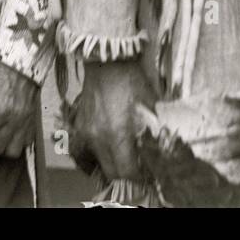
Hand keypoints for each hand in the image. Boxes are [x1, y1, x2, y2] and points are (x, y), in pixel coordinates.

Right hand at [71, 60, 156, 181]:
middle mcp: (99, 137)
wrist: (107, 60)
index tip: (148, 175)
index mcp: (118, 133)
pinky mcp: (79, 126)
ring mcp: (86, 132)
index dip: (140, 178)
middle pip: (112, 173)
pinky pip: (84, 151)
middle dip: (127, 176)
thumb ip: (154, 130)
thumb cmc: (130, 79)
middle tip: (138, 170)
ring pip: (97, 163)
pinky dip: (95, 156)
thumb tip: (161, 149)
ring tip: (123, 161)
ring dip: (111, 167)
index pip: (127, 172)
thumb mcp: (150, 105)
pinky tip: (105, 152)